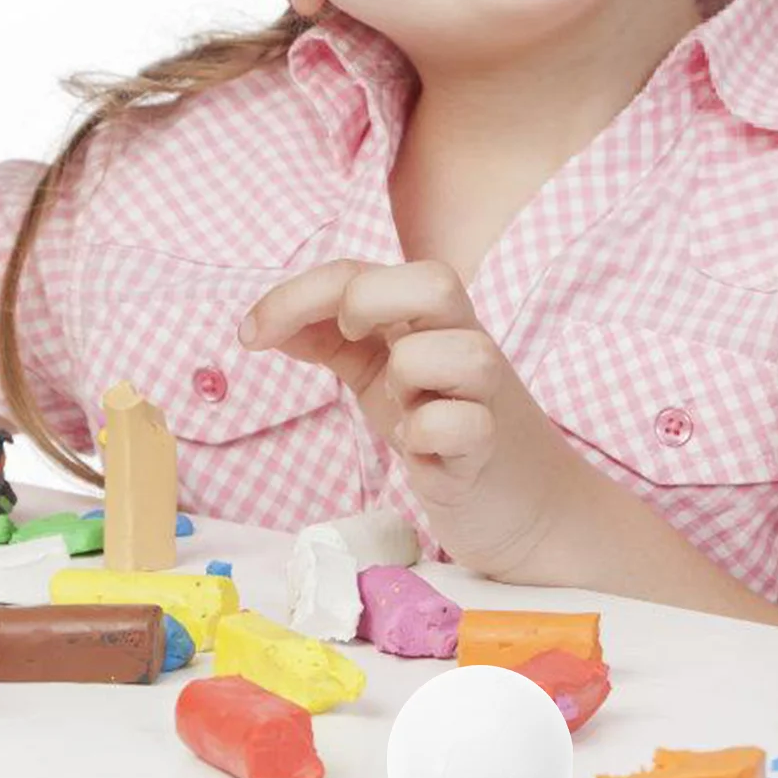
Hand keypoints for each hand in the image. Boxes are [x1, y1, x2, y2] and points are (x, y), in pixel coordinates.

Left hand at [239, 259, 550, 570]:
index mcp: (431, 322)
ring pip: (461, 351)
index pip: (365, 272)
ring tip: (404, 414)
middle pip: (435, 279)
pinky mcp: (491, 449)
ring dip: (411, 378)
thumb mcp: (385, 377)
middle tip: (348, 343)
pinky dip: (430, 439)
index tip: (251, 336)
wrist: (526, 504)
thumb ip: (334, 341)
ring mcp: (487, 395)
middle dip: (368, 302)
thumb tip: (265, 323)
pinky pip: (464, 425)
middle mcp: (466, 343)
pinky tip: (424, 458)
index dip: (299, 292)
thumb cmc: (449, 433)